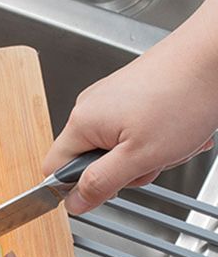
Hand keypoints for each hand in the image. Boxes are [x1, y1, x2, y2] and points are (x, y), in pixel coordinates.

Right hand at [43, 0, 217, 213]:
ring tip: (171, 142)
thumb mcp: (140, 156)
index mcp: (82, 122)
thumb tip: (73, 204)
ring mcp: (110, 99)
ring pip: (116, 148)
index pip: (54, 171)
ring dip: (145, 155)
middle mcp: (90, 107)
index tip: (106, 190)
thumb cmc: (184, 95)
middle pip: (90, 161)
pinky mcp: (130, 94)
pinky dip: (155, 138)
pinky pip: (132, 131)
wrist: (214, 52)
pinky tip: (175, 131)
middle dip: (123, 171)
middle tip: (151, 162)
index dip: (77, 188)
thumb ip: (101, 183)